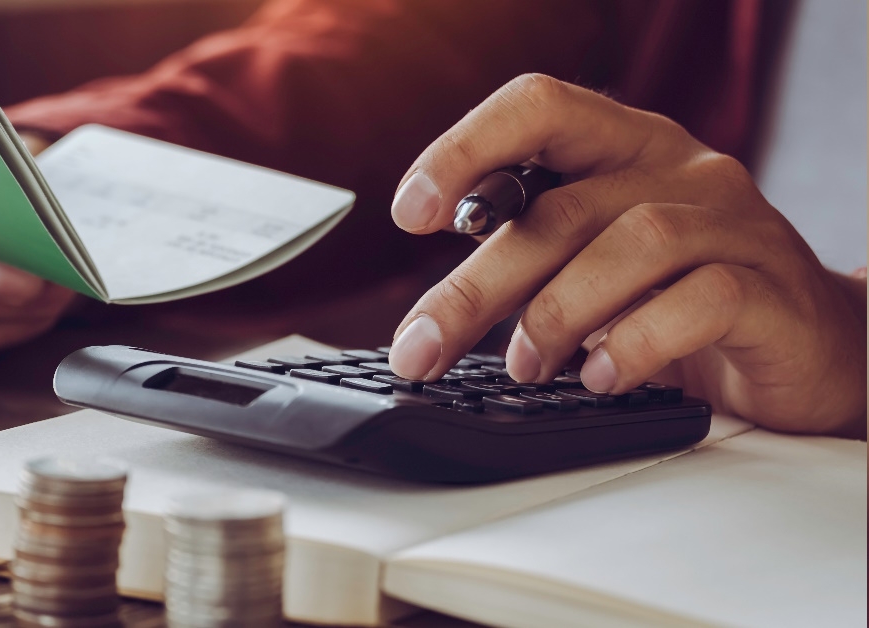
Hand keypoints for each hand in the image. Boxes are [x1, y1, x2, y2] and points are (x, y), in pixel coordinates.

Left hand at [387, 74, 866, 436]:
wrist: (808, 348)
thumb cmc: (679, 301)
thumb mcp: (592, 265)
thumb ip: (530, 261)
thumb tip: (434, 313)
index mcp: (622, 146)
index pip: (537, 108)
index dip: (464, 149)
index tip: (408, 213)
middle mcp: (678, 169)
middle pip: (561, 208)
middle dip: (477, 287)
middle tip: (422, 348)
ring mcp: (732, 223)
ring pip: (631, 243)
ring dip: (556, 314)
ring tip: (524, 368)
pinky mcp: (771, 288)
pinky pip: (701, 300)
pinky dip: (638, 342)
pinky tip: (603, 379)